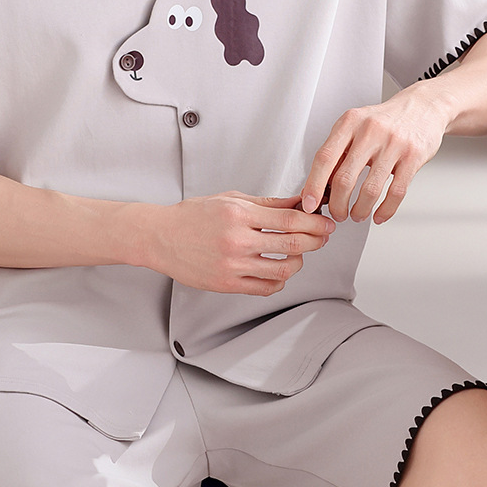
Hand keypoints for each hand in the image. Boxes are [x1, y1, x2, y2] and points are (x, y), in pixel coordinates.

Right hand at [149, 192, 335, 295]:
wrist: (160, 237)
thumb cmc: (192, 215)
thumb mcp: (230, 199)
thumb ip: (266, 204)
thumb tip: (298, 203)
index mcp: (238, 214)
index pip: (289, 220)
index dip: (315, 222)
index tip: (326, 224)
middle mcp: (236, 240)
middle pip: (292, 244)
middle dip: (316, 240)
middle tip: (323, 237)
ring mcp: (232, 265)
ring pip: (283, 269)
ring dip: (299, 262)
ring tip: (299, 254)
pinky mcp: (226, 283)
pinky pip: (265, 287)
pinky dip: (279, 280)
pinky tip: (278, 270)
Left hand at [300, 85, 451, 223]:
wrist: (423, 107)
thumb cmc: (385, 121)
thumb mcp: (356, 126)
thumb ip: (338, 151)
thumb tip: (318, 185)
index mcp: (350, 122)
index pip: (325, 158)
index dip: (314, 185)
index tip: (309, 203)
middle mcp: (370, 131)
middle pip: (344, 178)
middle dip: (337, 204)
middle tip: (337, 214)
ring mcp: (393, 144)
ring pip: (370, 189)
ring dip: (360, 210)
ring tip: (357, 215)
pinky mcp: (413, 156)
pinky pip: (396, 191)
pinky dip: (385, 210)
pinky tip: (379, 215)